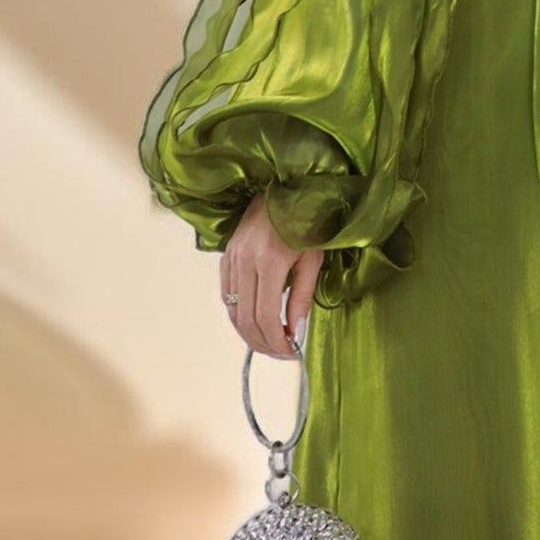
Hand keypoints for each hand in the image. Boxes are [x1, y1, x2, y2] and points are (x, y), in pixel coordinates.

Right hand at [220, 191, 321, 358]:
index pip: (265, 316)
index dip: (276, 341)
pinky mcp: (226, 255)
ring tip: (269, 343)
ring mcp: (231, 257)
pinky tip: (255, 321)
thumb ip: (302, 298)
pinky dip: (239, 314)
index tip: (291, 352)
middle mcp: (245, 260)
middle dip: (263, 343)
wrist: (286, 186)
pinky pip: (226, 294)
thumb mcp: (313, 259)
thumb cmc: (308, 219)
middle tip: (282, 353)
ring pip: (231, 310)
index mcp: (269, 261)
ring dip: (249, 333)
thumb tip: (295, 332)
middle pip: (245, 318)